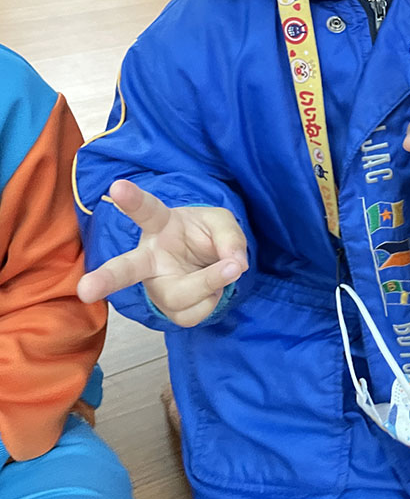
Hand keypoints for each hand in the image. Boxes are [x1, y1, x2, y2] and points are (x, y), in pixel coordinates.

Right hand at [77, 180, 247, 326]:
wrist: (205, 260)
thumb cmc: (203, 235)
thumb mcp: (222, 223)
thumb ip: (230, 237)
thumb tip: (235, 264)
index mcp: (159, 226)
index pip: (145, 210)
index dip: (131, 199)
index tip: (116, 186)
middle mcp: (149, 258)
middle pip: (125, 269)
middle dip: (106, 279)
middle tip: (85, 290)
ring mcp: (157, 287)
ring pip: (179, 295)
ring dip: (210, 283)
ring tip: (228, 268)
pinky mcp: (170, 310)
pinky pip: (196, 312)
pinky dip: (214, 298)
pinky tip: (209, 286)